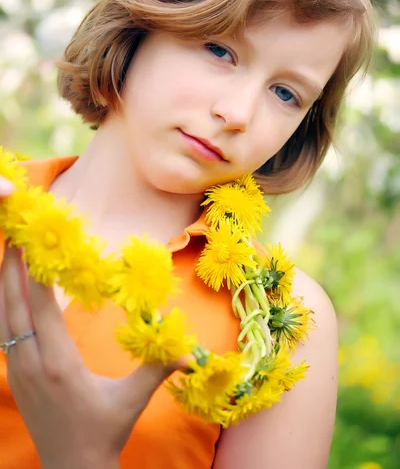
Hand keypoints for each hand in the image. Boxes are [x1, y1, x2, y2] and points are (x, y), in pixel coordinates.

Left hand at [0, 177, 180, 468]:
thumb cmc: (104, 432)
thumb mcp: (131, 400)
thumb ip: (158, 370)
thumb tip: (191, 353)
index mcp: (60, 365)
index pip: (41, 310)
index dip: (33, 276)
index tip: (30, 247)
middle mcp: (32, 365)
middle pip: (14, 309)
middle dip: (9, 271)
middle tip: (11, 238)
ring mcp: (18, 373)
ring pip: (3, 321)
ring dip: (4, 287)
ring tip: (5, 257)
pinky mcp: (15, 378)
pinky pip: (3, 336)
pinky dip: (4, 310)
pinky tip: (7, 297)